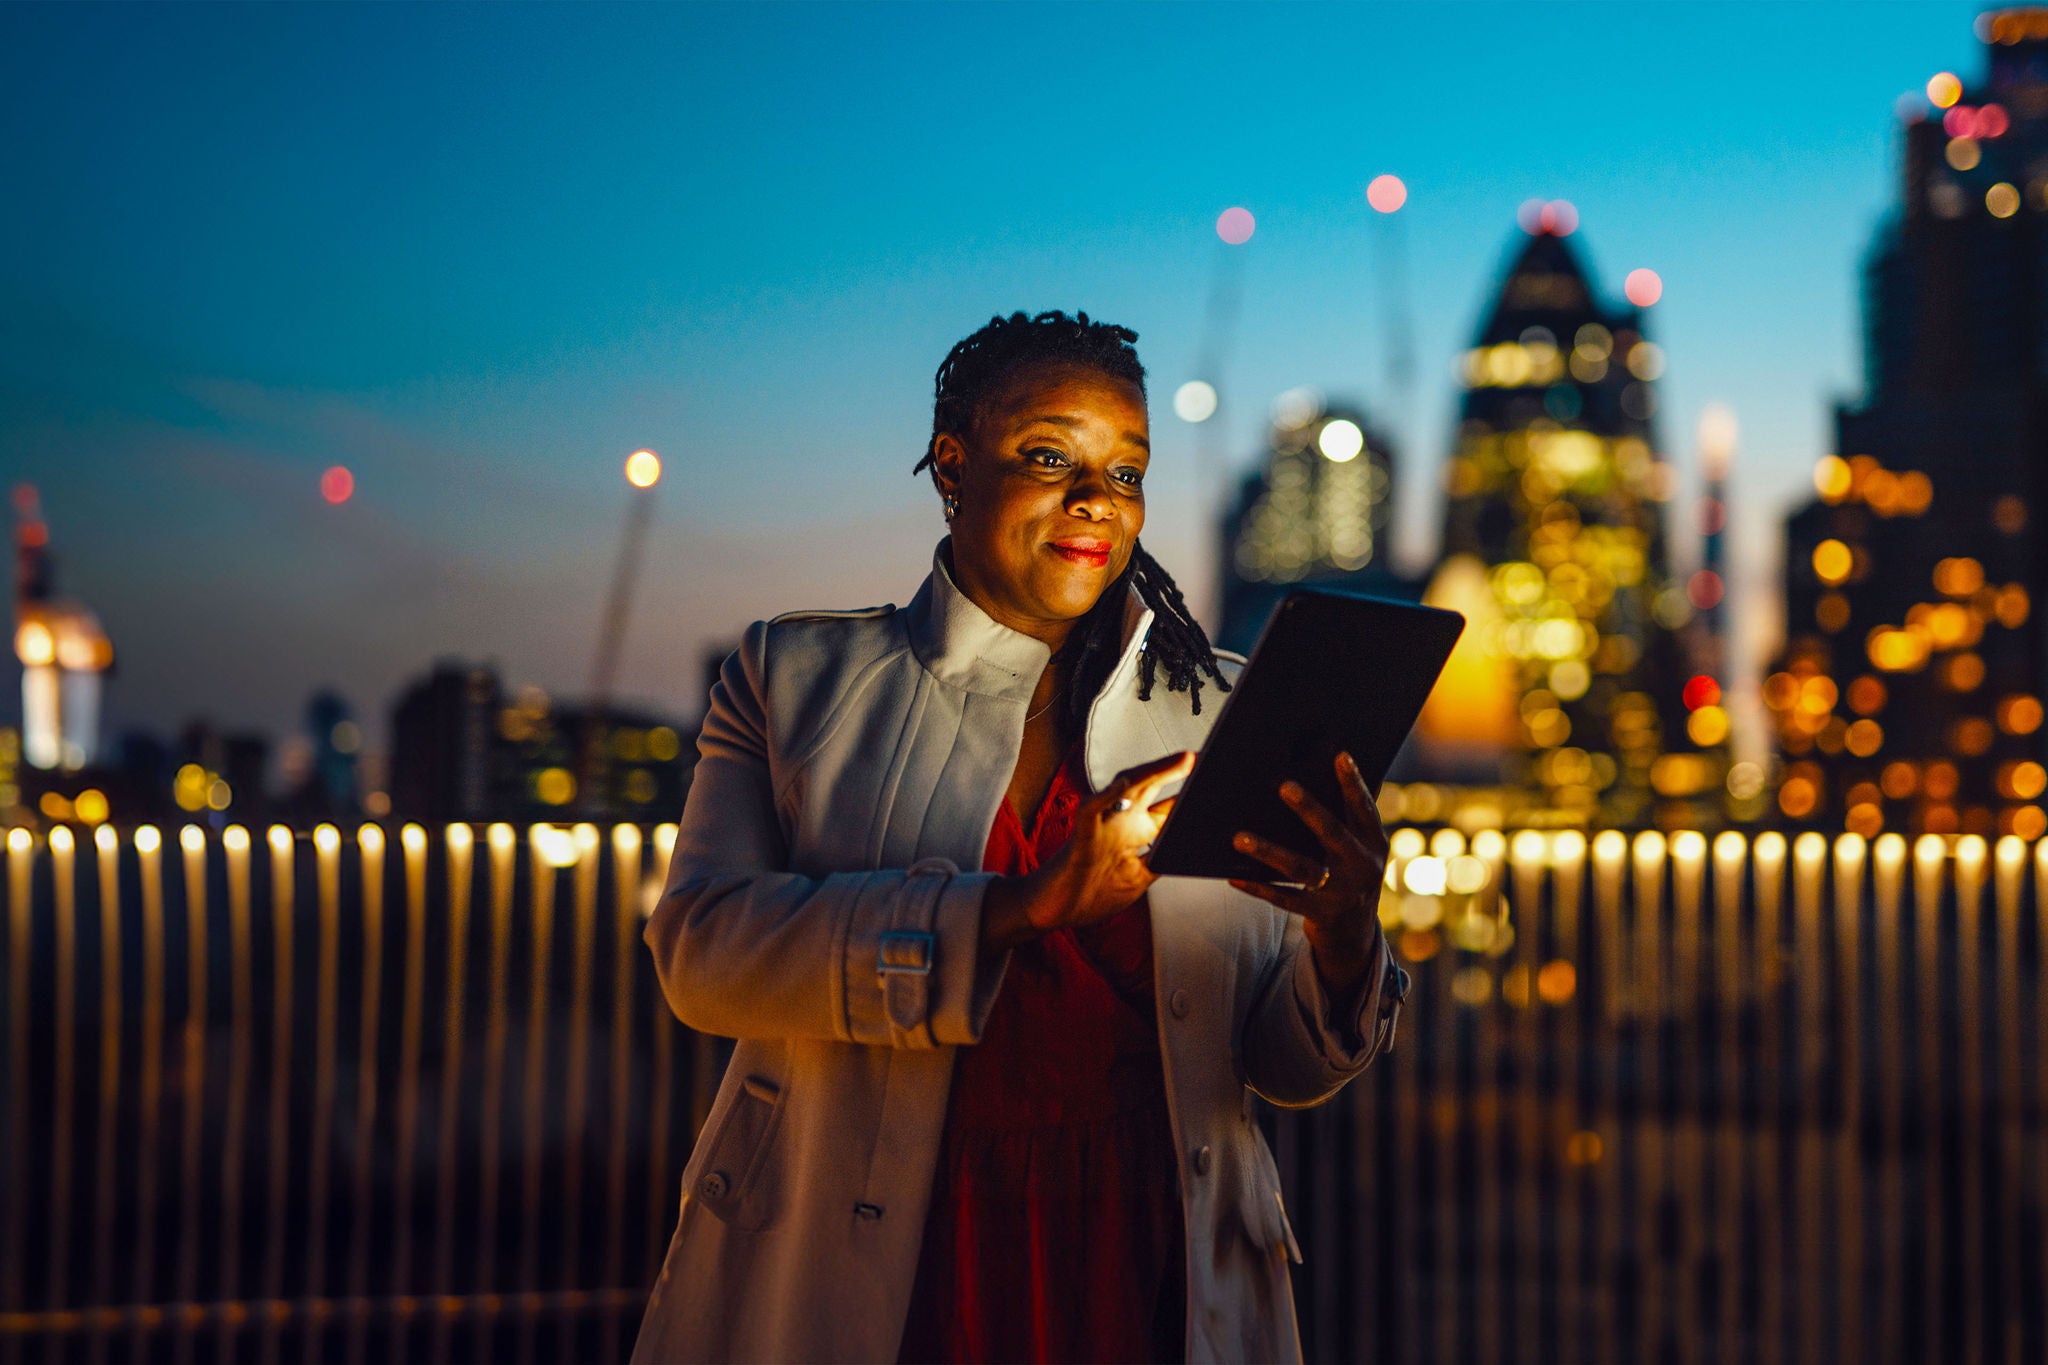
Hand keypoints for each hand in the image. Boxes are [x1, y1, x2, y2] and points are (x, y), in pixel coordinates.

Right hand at [980, 750, 1193, 955]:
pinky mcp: (1081, 837)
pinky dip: (1106, 796)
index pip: (1167, 805)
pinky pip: (1090, 811)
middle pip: (1151, 787)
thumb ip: (1160, 861)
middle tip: (1203, 756)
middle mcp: (1120, 822)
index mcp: (1135, 833)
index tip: (1216, 779)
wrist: (1051, 911)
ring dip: (1153, 772)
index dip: (1190, 792)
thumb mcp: (1138, 879)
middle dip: (1177, 771)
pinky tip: (1121, 785)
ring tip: (1180, 760)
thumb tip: (1190, 850)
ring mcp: (1101, 826)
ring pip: (1125, 788)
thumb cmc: (1089, 894)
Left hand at [1227, 751, 1388, 991]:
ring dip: (1269, 851)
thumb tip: (1316, 772)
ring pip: (1302, 869)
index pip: (1364, 809)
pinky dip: (1258, 887)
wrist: (1355, 932)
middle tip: (1284, 786)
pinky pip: (1284, 899)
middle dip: (1309, 809)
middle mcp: (1363, 867)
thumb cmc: (1348, 873)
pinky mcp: (1320, 915)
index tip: (1341, 755)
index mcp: (1374, 843)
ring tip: (1239, 837)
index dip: (1354, 783)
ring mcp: (1342, 893)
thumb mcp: (1358, 848)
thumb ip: (1345, 819)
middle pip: (1332, 834)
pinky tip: (1234, 875)